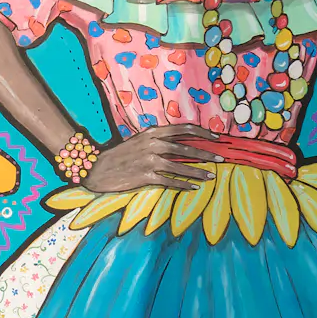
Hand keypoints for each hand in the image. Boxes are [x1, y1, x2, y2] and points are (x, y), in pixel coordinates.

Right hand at [79, 127, 211, 192]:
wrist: (96, 168)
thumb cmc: (119, 155)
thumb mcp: (139, 141)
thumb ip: (158, 140)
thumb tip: (181, 144)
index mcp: (152, 132)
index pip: (183, 129)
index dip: (202, 132)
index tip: (216, 138)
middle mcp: (153, 144)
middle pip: (186, 148)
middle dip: (206, 154)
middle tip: (221, 159)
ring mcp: (149, 160)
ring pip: (181, 167)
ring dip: (198, 172)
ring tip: (211, 177)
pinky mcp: (145, 176)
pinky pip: (170, 182)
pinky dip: (183, 185)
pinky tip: (194, 188)